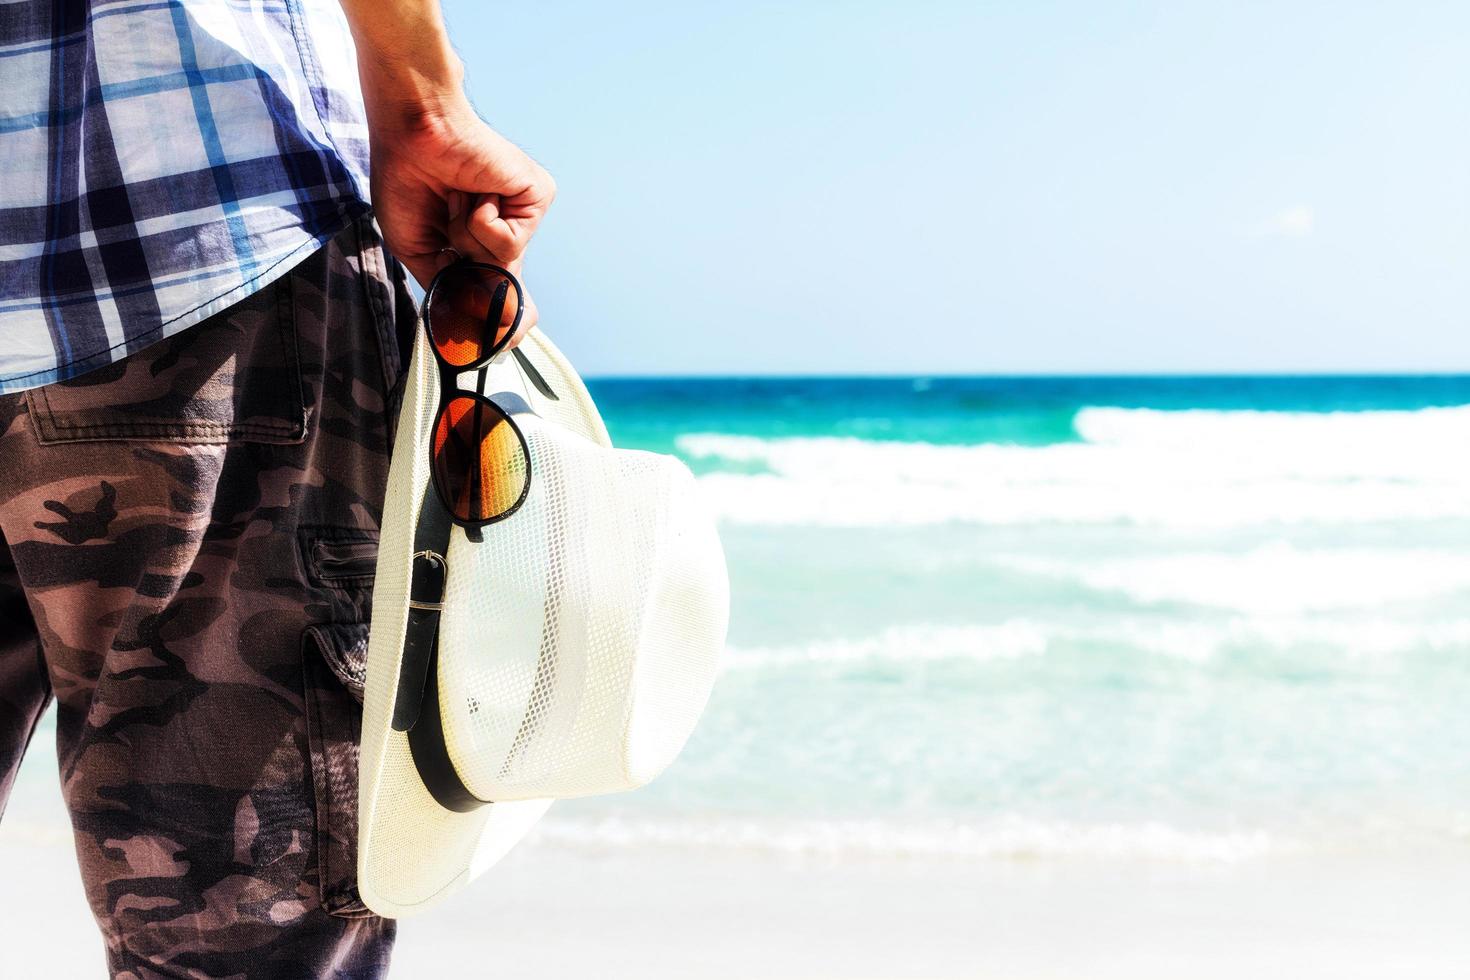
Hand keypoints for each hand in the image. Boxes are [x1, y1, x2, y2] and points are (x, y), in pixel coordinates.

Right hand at [352, 39, 554, 343]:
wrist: (412, 136)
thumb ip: (448, 287)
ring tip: (455, 200)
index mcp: (476, 244)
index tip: (505, 343)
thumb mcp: (418, 250)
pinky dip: (481, 220)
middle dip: (486, 290)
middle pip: (510, 288)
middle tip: (453, 241)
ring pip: (503, 262)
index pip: (500, 291)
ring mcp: (522, 214)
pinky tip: (473, 190)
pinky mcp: (537, 195)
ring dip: (467, 237)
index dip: (502, 322)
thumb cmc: (406, 183)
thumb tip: (474, 323)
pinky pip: (511, 239)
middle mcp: (505, 231)